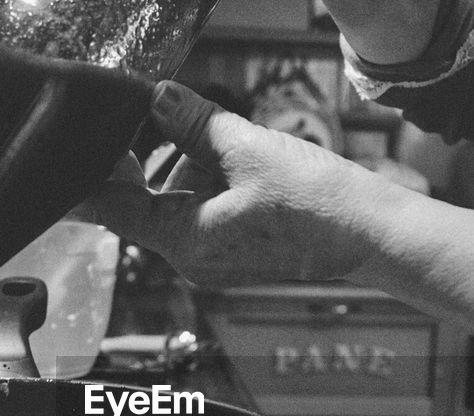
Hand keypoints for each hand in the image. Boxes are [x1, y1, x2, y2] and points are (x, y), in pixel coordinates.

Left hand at [87, 81, 406, 285]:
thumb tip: (156, 97)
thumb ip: (192, 122)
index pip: (115, 209)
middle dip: (154, 159)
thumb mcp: (247, 148)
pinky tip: (236, 161)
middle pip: (144, 205)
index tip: (104, 134)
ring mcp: (214, 260)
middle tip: (170, 117)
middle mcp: (193, 260)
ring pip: (175, 205)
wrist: (371, 234)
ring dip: (187, 167)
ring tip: (222, 141)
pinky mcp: (235, 253)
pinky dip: (208, 183)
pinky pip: (202, 213)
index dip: (102, 169)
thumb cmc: (317, 202)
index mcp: (187, 242)